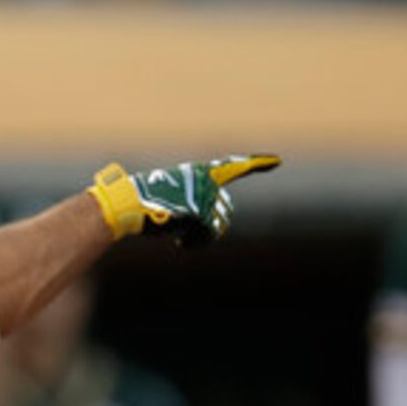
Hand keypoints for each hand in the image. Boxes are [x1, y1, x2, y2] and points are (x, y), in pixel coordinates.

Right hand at [89, 154, 280, 244]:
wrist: (128, 204)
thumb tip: (215, 222)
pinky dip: (195, 243)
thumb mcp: (172, 196)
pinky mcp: (199, 210)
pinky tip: (179, 244)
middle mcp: (206, 180)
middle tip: (187, 235)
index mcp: (200, 172)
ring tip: (181, 238)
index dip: (258, 164)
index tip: (278, 161)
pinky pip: (209, 234)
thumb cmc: (144, 204)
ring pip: (219, 224)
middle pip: (225, 210)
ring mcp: (204, 194)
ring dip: (201, 237)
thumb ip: (195, 202)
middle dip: (210, 226)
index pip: (235, 166)